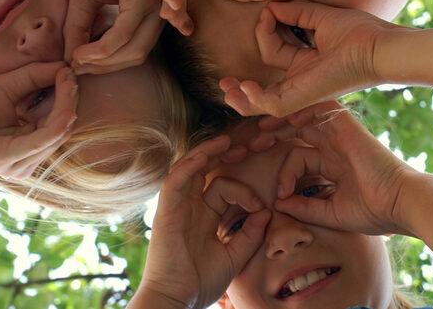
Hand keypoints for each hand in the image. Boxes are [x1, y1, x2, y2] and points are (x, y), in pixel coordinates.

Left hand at [0, 62, 77, 178]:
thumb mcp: (10, 88)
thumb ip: (36, 78)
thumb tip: (66, 67)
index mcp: (28, 149)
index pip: (59, 125)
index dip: (68, 99)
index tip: (71, 72)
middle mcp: (26, 162)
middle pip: (62, 130)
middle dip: (70, 101)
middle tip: (71, 73)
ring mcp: (16, 164)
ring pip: (56, 134)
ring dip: (66, 106)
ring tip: (66, 79)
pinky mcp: (5, 159)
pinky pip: (41, 140)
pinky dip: (56, 122)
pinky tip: (64, 106)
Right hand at [64, 0, 162, 73]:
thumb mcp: (85, 3)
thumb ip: (80, 30)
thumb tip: (71, 61)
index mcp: (150, 17)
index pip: (134, 51)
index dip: (107, 65)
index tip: (81, 69)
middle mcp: (157, 15)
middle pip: (135, 57)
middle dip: (104, 68)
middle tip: (78, 69)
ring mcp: (154, 8)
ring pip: (132, 51)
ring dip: (103, 62)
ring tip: (78, 61)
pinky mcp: (143, 0)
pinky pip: (123, 35)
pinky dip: (103, 48)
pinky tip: (83, 52)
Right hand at [140, 136, 270, 308]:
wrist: (177, 301)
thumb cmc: (201, 282)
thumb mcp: (234, 257)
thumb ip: (250, 235)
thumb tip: (266, 212)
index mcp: (204, 216)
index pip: (223, 187)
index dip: (244, 190)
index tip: (260, 207)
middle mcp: (189, 206)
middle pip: (205, 170)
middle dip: (225, 156)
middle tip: (247, 146)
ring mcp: (176, 206)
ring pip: (189, 167)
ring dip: (208, 152)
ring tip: (227, 141)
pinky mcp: (166, 211)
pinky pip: (175, 180)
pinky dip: (190, 164)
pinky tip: (206, 154)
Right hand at [221, 0, 401, 116]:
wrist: (379, 46)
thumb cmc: (359, 32)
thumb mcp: (320, 17)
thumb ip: (295, 13)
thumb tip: (271, 7)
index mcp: (307, 60)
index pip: (273, 49)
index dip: (265, 29)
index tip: (269, 9)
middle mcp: (302, 78)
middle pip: (264, 82)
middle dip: (242, 85)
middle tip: (224, 79)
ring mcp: (302, 90)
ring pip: (265, 102)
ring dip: (242, 98)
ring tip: (226, 88)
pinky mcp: (304, 98)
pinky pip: (273, 105)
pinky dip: (255, 99)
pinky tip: (243, 86)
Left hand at [251, 101, 414, 235]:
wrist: (400, 204)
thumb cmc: (372, 212)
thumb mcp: (330, 212)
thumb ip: (304, 208)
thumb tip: (279, 205)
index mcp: (332, 163)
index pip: (298, 157)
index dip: (285, 175)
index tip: (280, 196)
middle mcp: (334, 145)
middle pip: (297, 130)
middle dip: (273, 135)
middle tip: (253, 144)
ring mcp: (340, 133)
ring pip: (304, 116)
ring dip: (281, 120)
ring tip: (261, 127)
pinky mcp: (347, 125)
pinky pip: (320, 109)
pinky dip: (301, 110)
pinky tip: (285, 119)